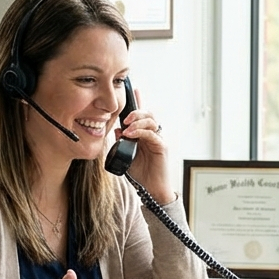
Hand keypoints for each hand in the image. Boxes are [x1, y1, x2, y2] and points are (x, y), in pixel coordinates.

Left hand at [118, 87, 174, 202]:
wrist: (151, 189)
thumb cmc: (140, 173)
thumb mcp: (126, 155)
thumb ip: (121, 142)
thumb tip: (117, 130)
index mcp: (144, 134)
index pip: (142, 115)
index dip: (138, 102)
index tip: (134, 89)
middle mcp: (153, 134)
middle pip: (148, 114)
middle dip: (136, 112)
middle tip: (125, 117)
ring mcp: (158, 140)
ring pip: (151, 122)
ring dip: (138, 121)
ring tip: (127, 127)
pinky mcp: (161, 147)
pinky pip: (152, 134)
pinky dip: (141, 132)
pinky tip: (131, 135)